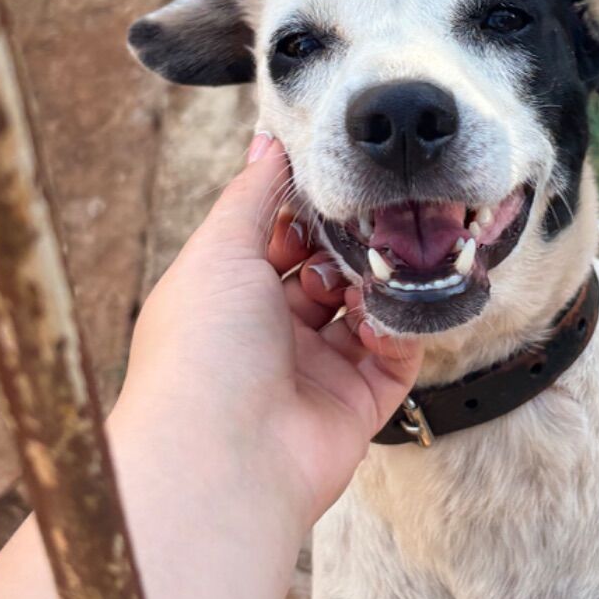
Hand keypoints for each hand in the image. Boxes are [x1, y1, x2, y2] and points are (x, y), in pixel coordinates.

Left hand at [113, 134, 419, 532]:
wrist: (221, 458)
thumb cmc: (202, 350)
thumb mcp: (219, 251)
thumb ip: (252, 194)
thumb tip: (268, 140)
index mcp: (227, 297)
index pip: (276, 240)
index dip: (304, 210)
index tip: (336, 180)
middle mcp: (270, 335)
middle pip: (324, 271)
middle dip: (348, 243)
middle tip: (372, 215)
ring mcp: (315, 372)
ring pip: (364, 308)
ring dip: (374, 282)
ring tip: (378, 262)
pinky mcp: (358, 405)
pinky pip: (395, 355)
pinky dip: (396, 327)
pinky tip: (381, 310)